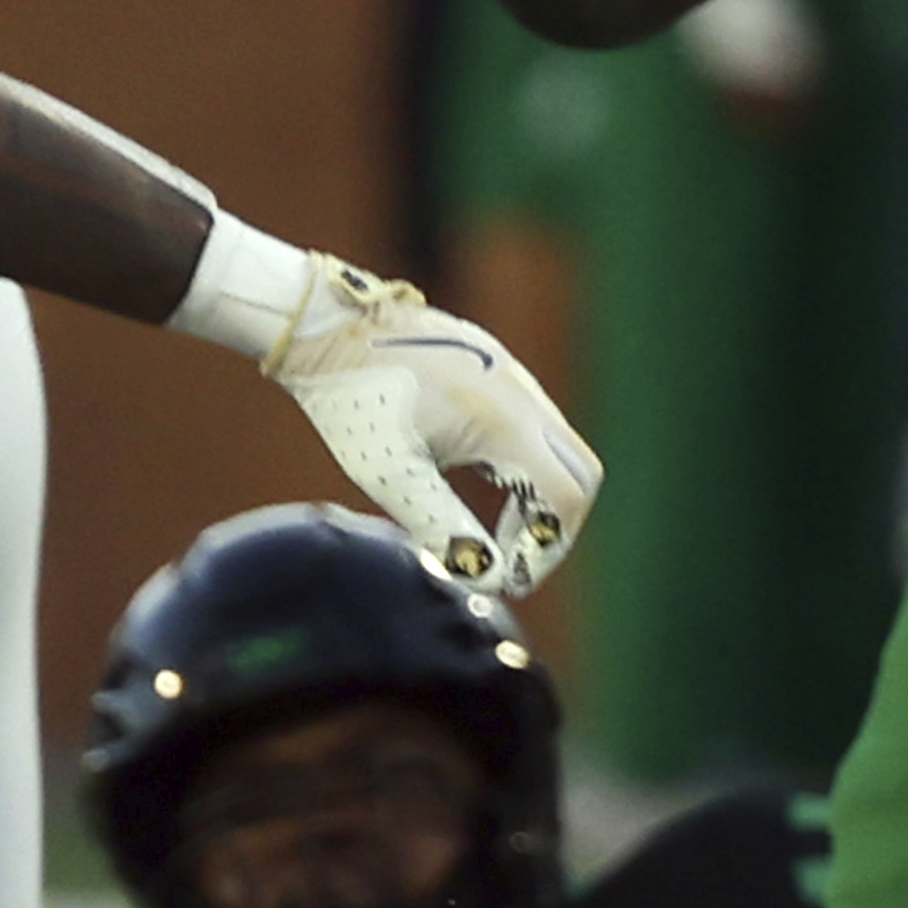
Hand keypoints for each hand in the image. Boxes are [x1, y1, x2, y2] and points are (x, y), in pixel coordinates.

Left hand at [207, 237, 597, 596]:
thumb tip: (482, 574)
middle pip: (579, 476)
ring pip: (560, 451)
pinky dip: (526, 469)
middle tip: (507, 562)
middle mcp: (523, 395)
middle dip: (553, 529)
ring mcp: (514, 379)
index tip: (506, 579)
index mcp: (505, 421)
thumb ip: (442, 525)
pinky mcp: (498, 372)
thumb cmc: (354, 400)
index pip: (566, 499)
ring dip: (539, 500)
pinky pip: (536, 428)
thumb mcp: (391, 474)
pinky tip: (479, 489)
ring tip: (489, 536)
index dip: (545, 550)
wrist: (327, 328)